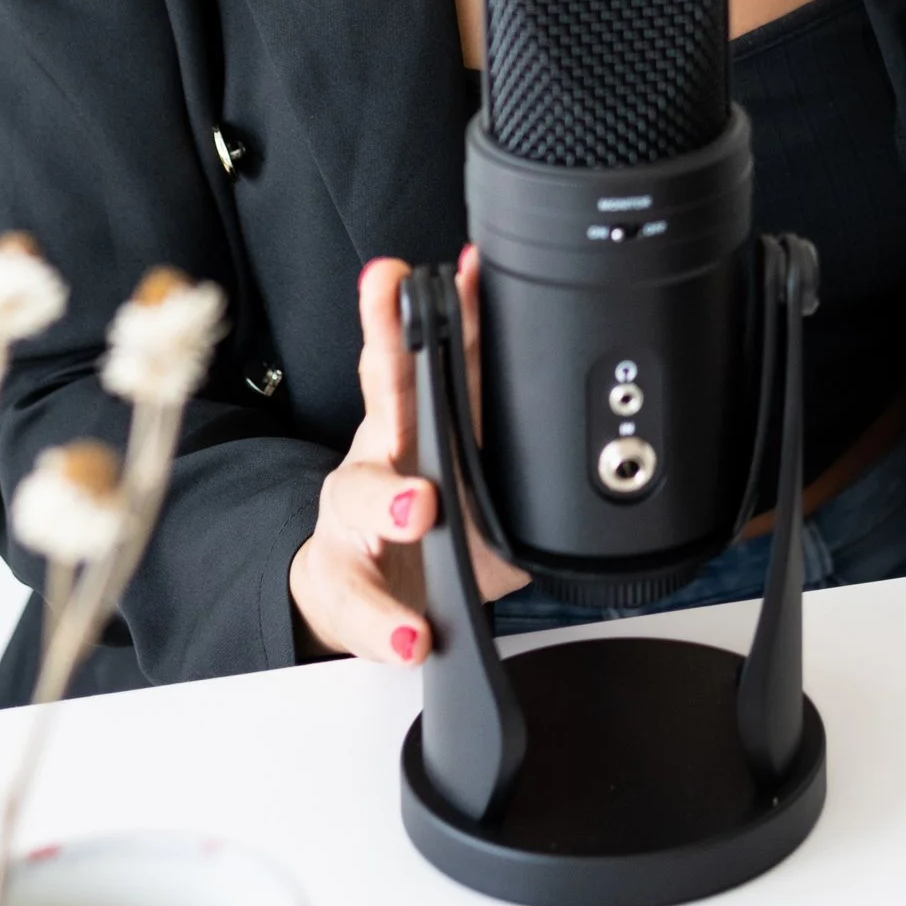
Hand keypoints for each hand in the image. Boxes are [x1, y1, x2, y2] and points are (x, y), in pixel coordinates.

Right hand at [288, 253, 527, 665]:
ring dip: (389, 499)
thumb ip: (504, 427)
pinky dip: (388, 621)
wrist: (365, 595)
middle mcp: (378, 454)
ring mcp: (351, 517)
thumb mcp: (471, 468)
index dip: (415, 308)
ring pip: (358, 496)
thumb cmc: (428, 524)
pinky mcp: (341, 581)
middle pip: (381, 398)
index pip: (418, 350)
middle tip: (414, 345)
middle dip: (392, 364)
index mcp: (416, 419)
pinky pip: (362, 602)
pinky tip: (410, 634)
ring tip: (418, 507)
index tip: (406, 272)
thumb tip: (565, 380)